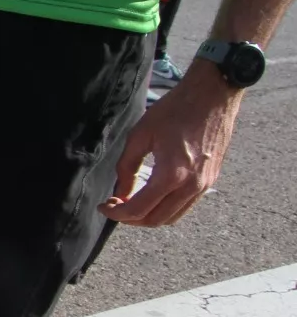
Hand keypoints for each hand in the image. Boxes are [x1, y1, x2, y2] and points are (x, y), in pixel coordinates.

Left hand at [100, 62, 241, 226]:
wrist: (212, 96)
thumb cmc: (175, 110)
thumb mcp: (140, 135)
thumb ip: (127, 167)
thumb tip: (120, 191)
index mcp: (171, 175)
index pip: (139, 209)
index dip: (117, 213)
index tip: (103, 207)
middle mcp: (191, 185)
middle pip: (156, 220)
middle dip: (131, 218)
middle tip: (115, 205)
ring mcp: (204, 185)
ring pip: (172, 217)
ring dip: (149, 216)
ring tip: (131, 201)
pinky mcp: (211, 179)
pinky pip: (185, 205)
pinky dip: (166, 208)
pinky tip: (152, 194)